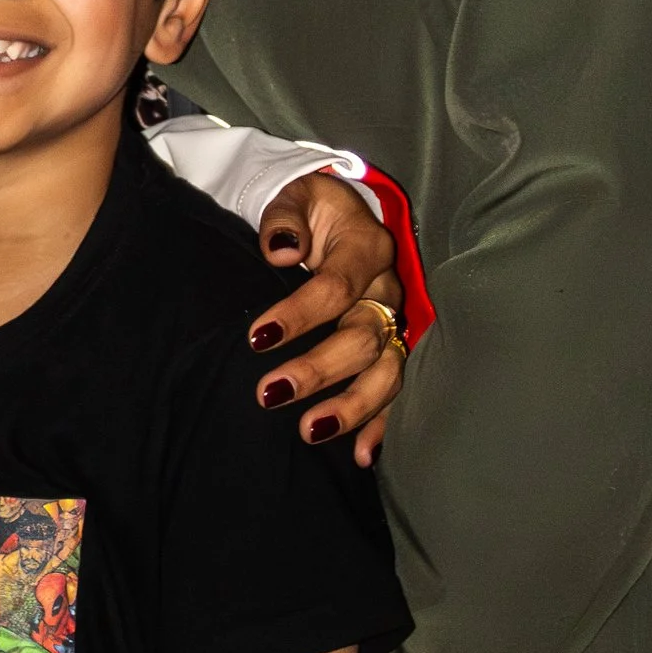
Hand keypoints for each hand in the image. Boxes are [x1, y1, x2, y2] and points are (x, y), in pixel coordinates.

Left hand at [251, 174, 406, 461]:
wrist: (340, 217)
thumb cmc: (312, 210)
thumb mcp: (296, 197)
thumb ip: (284, 218)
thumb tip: (281, 250)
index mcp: (366, 248)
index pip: (337, 286)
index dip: (299, 314)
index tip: (256, 338)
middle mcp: (387, 290)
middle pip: (363, 337)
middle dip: (318, 369)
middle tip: (270, 393)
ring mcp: (395, 323)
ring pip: (385, 371)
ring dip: (352, 406)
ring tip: (311, 430)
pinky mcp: (393, 347)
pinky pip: (395, 390)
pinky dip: (381, 425)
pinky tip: (359, 455)